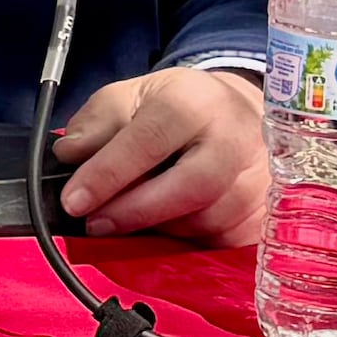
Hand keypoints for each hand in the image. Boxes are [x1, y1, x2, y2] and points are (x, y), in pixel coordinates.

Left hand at [49, 66, 272, 245]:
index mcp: (195, 102)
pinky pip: (221, 241)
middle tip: (95, 224)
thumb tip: (69, 154)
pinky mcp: (266, 213)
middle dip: (135, 212)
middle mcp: (236, 139)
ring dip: (158, 228)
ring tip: (130, 217)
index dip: (107, 175)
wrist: (239, 113)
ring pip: (205, 220)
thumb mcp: (131, 95)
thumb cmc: (178, 106)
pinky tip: (167, 226)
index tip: (73, 201)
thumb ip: (96, 122)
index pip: (149, 141)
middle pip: (190, 188)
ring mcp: (260, 179)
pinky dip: (187, 241)